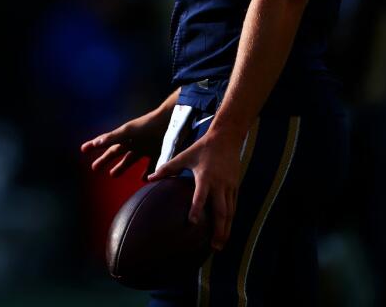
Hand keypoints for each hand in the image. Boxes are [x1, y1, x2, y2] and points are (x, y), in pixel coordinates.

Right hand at [80, 112, 166, 177]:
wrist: (171, 121)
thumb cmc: (148, 125)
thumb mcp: (128, 131)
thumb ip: (113, 137)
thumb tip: (96, 143)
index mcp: (124, 136)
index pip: (106, 142)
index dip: (94, 145)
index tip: (83, 149)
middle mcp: (133, 142)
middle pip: (115, 153)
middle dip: (105, 160)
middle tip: (94, 168)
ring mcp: (145, 148)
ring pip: (130, 160)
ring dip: (121, 167)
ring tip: (113, 175)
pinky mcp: (159, 153)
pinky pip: (151, 166)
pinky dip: (147, 174)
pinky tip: (144, 180)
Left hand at [146, 131, 242, 250]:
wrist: (226, 138)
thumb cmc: (202, 148)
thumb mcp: (183, 156)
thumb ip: (167, 168)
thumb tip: (149, 178)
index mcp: (205, 176)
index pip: (201, 196)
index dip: (197, 209)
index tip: (193, 223)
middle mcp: (220, 184)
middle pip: (221, 211)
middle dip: (219, 230)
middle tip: (214, 247)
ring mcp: (229, 186)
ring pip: (230, 212)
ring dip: (226, 229)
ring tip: (220, 245)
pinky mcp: (235, 186)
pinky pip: (234, 206)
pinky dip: (230, 220)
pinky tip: (226, 230)